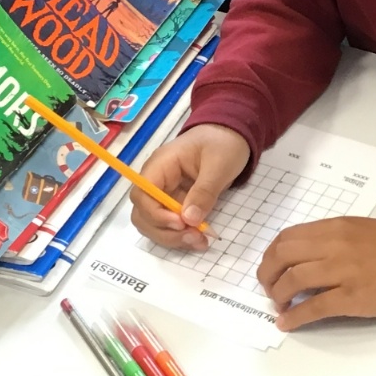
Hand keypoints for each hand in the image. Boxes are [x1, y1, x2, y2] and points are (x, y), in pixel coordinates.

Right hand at [129, 124, 251, 251]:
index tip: (181, 224)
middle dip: (164, 231)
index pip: (142, 194)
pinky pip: (170, 225)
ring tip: (199, 241)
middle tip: (194, 237)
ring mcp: (165, 193)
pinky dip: (181, 235)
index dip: (156, 214)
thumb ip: (204, 192)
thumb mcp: (219, 165)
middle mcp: (156, 181)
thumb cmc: (223, 143)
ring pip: (154, 224)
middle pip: (143, 214)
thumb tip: (189, 219)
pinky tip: (200, 239)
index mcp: (161, 165)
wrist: (232, 135)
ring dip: (172, 238)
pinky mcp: (176, 203)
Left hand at [257, 216, 375, 331]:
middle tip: (269, 288)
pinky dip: (294, 317)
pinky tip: (286, 323)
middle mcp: (334, 245)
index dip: (272, 254)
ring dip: (278, 295)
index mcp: (336, 227)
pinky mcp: (351, 298)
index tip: (271, 267)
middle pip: (282, 256)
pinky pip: (312, 307)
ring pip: (292, 281)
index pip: (289, 237)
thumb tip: (310, 255)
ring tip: (279, 305)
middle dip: (268, 274)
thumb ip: (336, 239)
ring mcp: (342, 272)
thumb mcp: (364, 230)